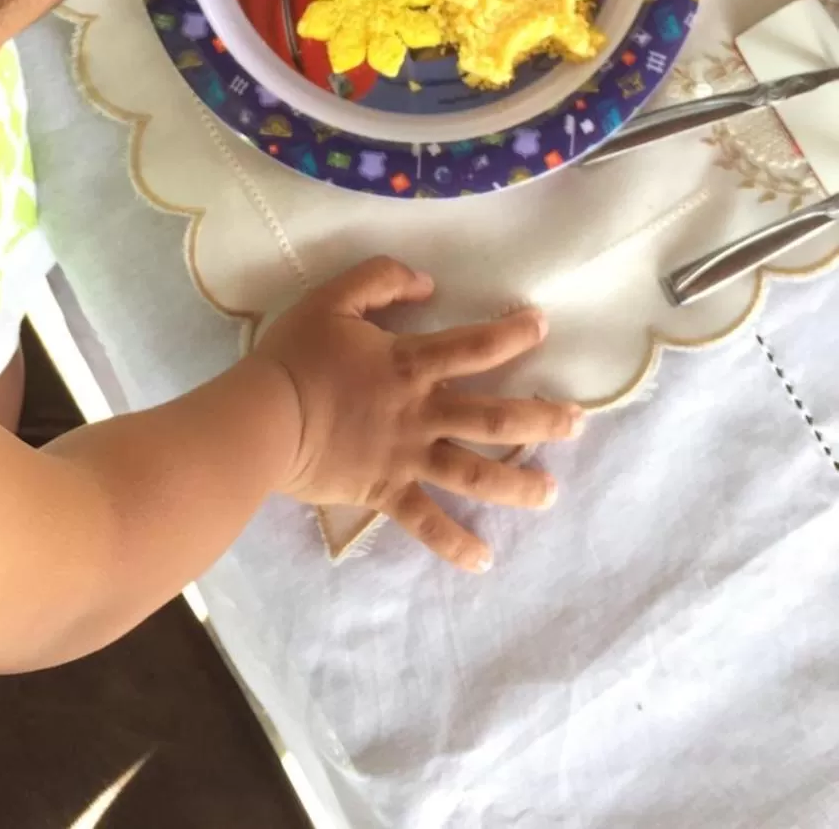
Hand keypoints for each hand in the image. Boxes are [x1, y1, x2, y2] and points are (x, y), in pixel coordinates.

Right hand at [254, 256, 583, 572]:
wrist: (262, 418)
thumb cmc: (296, 356)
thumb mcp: (334, 299)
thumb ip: (381, 279)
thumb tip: (428, 283)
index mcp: (411, 364)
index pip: (475, 347)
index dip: (513, 334)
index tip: (542, 327)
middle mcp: (421, 412)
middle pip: (495, 418)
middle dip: (542, 419)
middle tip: (578, 421)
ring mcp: (407, 456)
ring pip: (474, 474)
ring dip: (517, 485)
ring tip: (551, 493)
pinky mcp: (385, 491)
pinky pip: (426, 521)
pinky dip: (455, 544)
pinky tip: (485, 561)